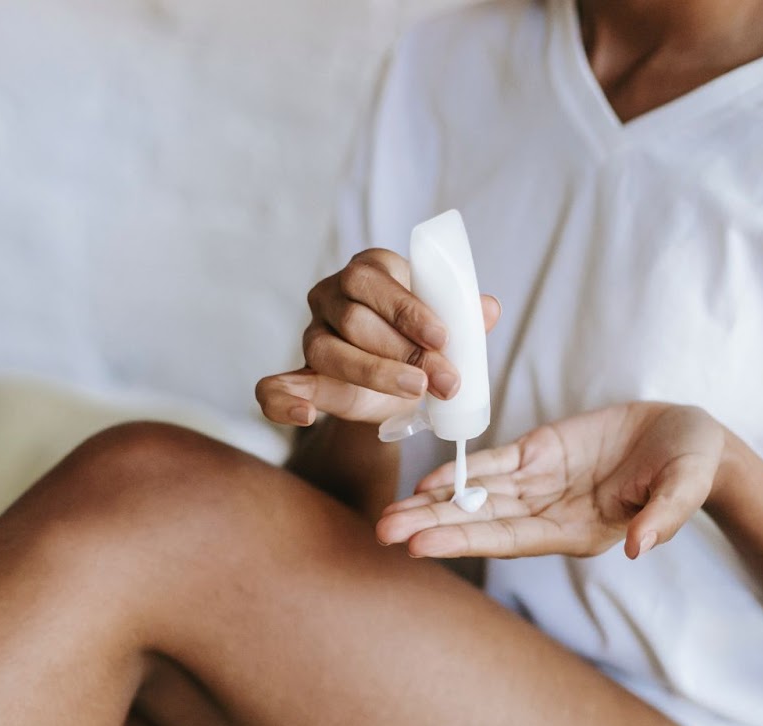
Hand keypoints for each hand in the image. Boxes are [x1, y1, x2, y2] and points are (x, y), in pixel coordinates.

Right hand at [255, 249, 500, 427]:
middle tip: (443, 378)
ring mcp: (311, 337)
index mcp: (367, 272)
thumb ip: (464, 316)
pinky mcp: (300, 378)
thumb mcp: (446, 327)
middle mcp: (330, 297)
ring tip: (416, 391)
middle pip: (353, 318)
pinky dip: (285, 403)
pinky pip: (274, 388)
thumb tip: (488, 308)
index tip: (442, 338)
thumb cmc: (421, 344)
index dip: (408, 309)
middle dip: (402, 350)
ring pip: (327, 351)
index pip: (374, 280)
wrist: (397, 386)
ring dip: (374, 373)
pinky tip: (307, 416)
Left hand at [375, 403, 728, 558]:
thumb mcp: (686, 485)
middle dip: (432, 527)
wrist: (687, 436)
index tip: (421, 546)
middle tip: (382, 533)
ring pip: (476, 498)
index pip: (510, 540)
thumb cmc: (691, 464)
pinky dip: (458, 471)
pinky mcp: (539, 453)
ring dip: (431, 506)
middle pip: (480, 524)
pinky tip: (423, 482)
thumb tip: (639, 547)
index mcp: (578, 531)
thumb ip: (662, 517)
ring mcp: (540, 484)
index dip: (465, 541)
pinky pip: (491, 464)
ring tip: (387, 515)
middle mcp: (549, 514)